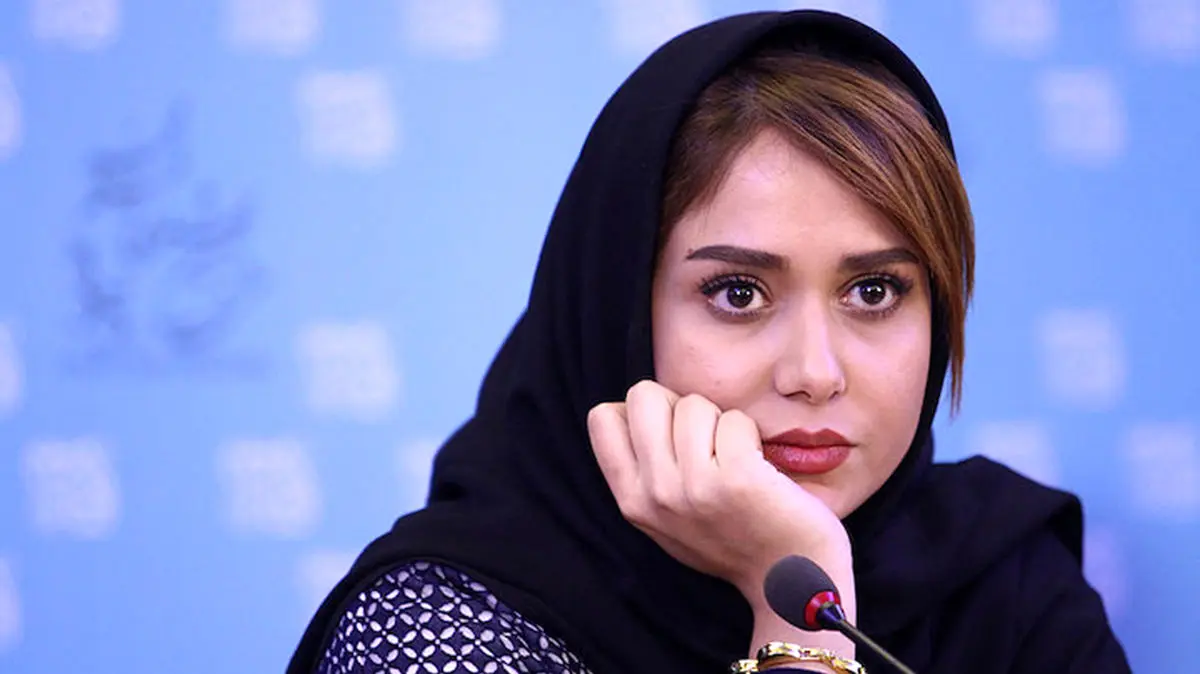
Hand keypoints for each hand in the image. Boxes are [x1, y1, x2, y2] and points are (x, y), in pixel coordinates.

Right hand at [586, 380, 851, 603]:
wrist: (789, 580)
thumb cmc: (732, 539)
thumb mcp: (665, 519)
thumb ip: (642, 472)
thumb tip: (628, 409)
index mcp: (632, 502)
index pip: (602, 418)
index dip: (638, 412)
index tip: (668, 435)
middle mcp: (655, 495)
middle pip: (643, 396)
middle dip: (678, 406)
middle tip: (703, 440)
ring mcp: (695, 487)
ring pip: (693, 403)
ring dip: (719, 421)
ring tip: (734, 458)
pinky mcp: (738, 478)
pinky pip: (735, 419)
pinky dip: (750, 433)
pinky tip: (758, 464)